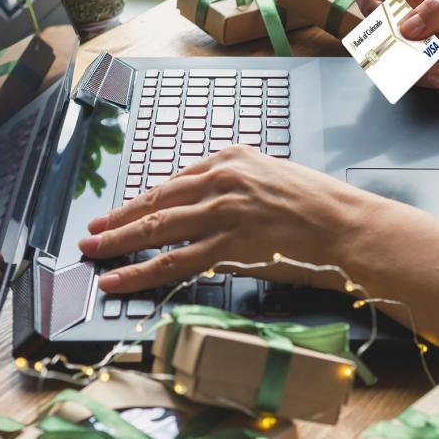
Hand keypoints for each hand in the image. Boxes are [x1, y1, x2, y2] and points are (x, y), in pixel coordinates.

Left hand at [79, 146, 379, 293]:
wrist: (347, 225)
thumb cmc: (320, 205)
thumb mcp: (273, 177)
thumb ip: (239, 186)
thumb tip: (211, 206)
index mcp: (231, 158)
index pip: (173, 182)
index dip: (141, 201)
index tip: (122, 212)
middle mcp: (221, 180)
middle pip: (156, 202)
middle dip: (118, 220)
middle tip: (91, 233)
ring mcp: (222, 212)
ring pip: (156, 231)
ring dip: (118, 244)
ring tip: (92, 255)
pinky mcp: (228, 243)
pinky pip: (172, 261)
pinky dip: (138, 272)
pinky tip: (117, 279)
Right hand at [350, 0, 438, 90]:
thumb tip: (407, 27)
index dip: (367, 4)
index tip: (385, 27)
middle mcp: (403, 9)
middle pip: (374, 32)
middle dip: (399, 52)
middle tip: (429, 57)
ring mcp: (405, 37)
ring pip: (388, 60)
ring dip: (418, 73)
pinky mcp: (411, 61)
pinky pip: (405, 76)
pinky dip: (429, 81)